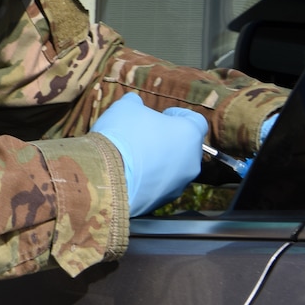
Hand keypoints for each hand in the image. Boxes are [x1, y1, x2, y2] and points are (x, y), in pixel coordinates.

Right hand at [92, 93, 210, 216]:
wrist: (108, 175)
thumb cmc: (123, 134)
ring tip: (137, 155)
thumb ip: (136, 104)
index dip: (179, 115)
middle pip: (187, 146)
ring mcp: (180, 184)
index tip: (163, 114)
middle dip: (171, 139)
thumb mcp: (126, 107)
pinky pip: (162, 184)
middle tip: (148, 134)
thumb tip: (135, 103)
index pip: (197, 121)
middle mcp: (192, 162)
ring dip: (162, 160)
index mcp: (189, 134)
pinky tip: (132, 172)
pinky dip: (151, 178)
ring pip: (175, 168)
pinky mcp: (165, 201)